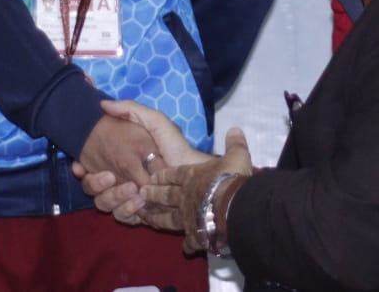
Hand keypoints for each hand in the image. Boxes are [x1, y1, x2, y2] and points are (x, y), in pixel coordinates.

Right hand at [74, 100, 210, 224]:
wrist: (195, 171)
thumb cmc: (174, 146)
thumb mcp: (154, 122)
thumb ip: (131, 111)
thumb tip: (104, 104)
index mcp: (119, 163)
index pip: (90, 169)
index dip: (82, 170)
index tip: (80, 166)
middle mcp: (119, 183)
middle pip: (93, 191)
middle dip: (96, 185)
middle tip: (110, 177)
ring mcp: (128, 200)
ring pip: (105, 205)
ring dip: (113, 198)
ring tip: (132, 190)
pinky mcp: (140, 215)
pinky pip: (123, 218)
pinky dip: (127, 212)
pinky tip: (138, 204)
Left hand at [144, 127, 254, 253]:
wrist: (233, 205)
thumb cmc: (232, 178)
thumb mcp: (236, 155)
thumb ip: (234, 144)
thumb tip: (235, 129)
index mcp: (192, 176)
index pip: (174, 174)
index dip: (164, 175)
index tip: (153, 176)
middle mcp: (185, 196)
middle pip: (165, 195)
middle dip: (153, 194)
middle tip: (141, 194)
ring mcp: (187, 216)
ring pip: (168, 218)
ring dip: (158, 218)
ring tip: (148, 219)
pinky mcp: (194, 233)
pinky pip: (189, 240)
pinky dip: (187, 244)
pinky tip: (185, 248)